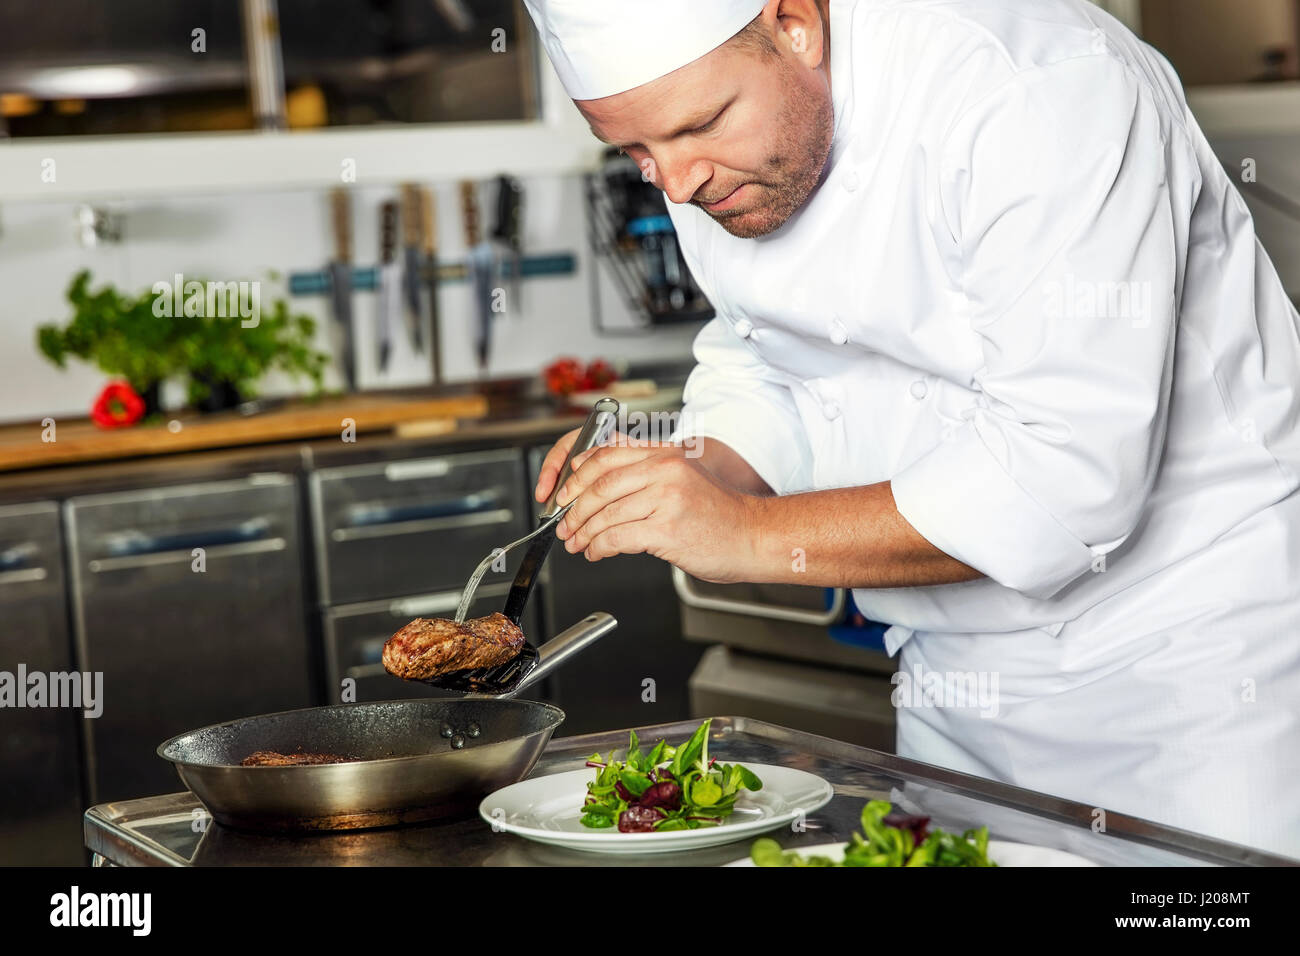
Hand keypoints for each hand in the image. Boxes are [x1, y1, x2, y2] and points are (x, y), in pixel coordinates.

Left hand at [551, 440, 761, 582]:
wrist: (755, 537)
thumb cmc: (721, 515)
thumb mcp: (684, 479)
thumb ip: (647, 472)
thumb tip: (603, 476)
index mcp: (666, 455)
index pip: (607, 455)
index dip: (578, 475)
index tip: (565, 492)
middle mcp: (666, 470)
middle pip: (600, 483)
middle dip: (574, 507)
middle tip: (564, 522)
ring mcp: (667, 498)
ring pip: (606, 513)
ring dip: (584, 531)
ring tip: (577, 542)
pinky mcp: (667, 528)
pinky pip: (618, 536)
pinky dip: (600, 547)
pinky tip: (596, 552)